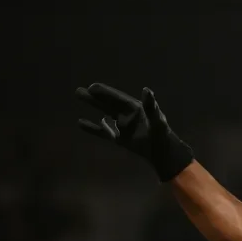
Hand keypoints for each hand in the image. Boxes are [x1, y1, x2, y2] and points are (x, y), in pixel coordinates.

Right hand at [76, 84, 193, 180]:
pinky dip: (93, 128)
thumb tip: (146, 89)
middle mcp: (127, 115)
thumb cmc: (161, 135)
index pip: (117, 98)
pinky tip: (81, 123)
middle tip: (79, 90)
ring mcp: (123, 127)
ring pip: (104, 114)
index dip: (105, 92)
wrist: (162, 154)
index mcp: (136, 109)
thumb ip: (150, 105)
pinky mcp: (119, 139)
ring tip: (79, 98)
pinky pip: (103, 132)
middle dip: (95, 97)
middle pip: (108, 104)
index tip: (92, 86)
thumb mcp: (157, 119)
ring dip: (93, 106)